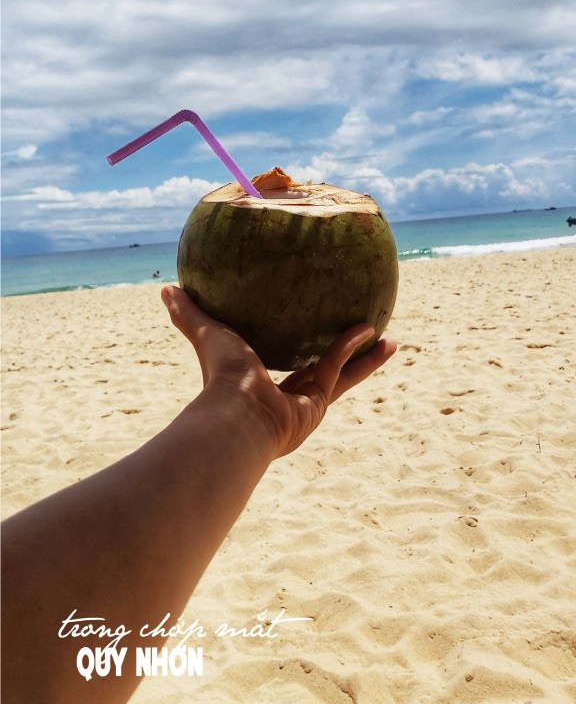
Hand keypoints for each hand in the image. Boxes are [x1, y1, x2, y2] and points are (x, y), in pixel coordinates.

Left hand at [161, 286, 396, 458]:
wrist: (235, 415)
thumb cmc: (219, 378)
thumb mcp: (207, 334)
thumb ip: (188, 314)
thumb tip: (166, 288)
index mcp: (263, 387)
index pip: (287, 367)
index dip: (302, 352)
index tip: (315, 337)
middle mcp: (288, 399)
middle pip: (322, 373)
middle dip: (343, 358)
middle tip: (363, 338)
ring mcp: (305, 405)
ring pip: (342, 374)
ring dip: (364, 358)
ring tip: (389, 339)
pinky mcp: (319, 405)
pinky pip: (340, 370)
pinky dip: (357, 350)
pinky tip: (376, 332)